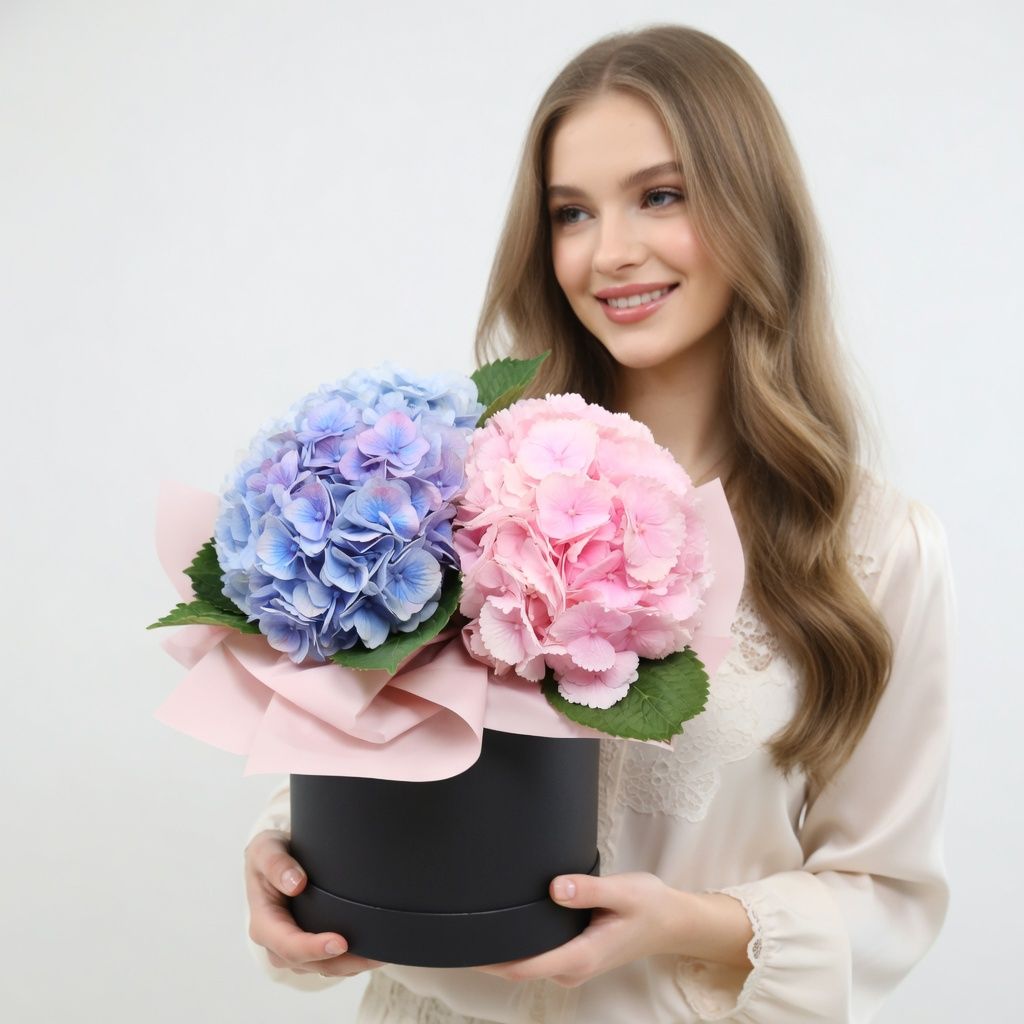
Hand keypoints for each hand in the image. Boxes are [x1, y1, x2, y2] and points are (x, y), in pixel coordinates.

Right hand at [244, 829, 383, 977]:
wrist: (272, 861)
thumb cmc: (268, 855)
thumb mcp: (265, 849)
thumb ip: (275, 864)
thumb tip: (296, 884)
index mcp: (264, 924)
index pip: (288, 946)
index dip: (314, 948)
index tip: (341, 942)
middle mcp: (278, 944)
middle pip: (311, 964)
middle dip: (343, 962)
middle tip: (374, 955)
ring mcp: (295, 949)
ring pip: (325, 968)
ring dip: (352, 965)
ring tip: (381, 954)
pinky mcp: (310, 948)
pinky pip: (332, 963)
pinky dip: (352, 961)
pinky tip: (373, 950)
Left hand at [474, 871, 688, 987]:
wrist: (672, 922)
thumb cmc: (649, 906)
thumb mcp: (624, 892)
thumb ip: (589, 890)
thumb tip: (556, 888)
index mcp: (580, 956)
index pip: (524, 967)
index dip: (492, 960)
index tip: (466, 945)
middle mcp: (572, 967)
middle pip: (519, 968)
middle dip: (490, 953)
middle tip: (462, 923)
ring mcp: (572, 965)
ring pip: (528, 963)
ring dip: (504, 949)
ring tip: (478, 919)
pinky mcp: (574, 955)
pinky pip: (538, 955)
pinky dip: (520, 945)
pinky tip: (509, 923)